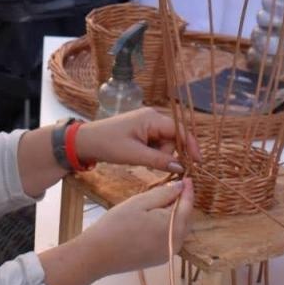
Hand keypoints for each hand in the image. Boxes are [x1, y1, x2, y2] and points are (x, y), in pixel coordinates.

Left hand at [75, 107, 195, 172]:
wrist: (86, 142)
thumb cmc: (108, 145)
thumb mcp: (135, 155)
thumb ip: (159, 160)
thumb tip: (181, 167)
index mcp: (152, 118)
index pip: (180, 130)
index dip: (191, 146)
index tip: (198, 162)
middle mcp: (152, 117)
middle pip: (173, 137)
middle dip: (169, 153)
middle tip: (154, 165)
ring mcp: (147, 123)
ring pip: (165, 142)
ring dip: (159, 155)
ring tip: (142, 160)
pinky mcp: (142, 131)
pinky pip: (156, 143)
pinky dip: (153, 153)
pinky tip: (141, 158)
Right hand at [80, 179, 194, 275]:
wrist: (98, 255)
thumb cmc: (117, 224)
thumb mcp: (139, 202)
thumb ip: (163, 194)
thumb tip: (181, 187)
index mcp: (173, 227)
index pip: (188, 205)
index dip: (188, 190)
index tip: (187, 178)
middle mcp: (176, 243)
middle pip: (186, 218)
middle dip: (182, 203)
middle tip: (172, 188)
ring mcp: (168, 254)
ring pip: (179, 229)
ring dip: (175, 215)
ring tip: (162, 203)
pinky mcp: (159, 259)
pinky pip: (170, 239)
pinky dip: (168, 227)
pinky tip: (154, 220)